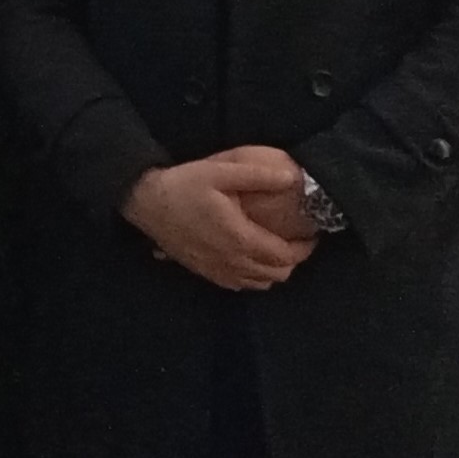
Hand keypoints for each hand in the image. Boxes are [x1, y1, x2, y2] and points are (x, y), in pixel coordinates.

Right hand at [123, 148, 319, 290]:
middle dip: (293, 261)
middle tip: (298, 241)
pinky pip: (239, 285)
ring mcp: (217, 270)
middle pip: (276, 274)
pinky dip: (254, 277)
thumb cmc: (184, 185)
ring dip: (274, 271)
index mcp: (240, 238)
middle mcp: (231, 261)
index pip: (284, 256)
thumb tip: (291, 177)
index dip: (304, 249)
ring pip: (259, 283)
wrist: (146, 203)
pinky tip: (251, 259)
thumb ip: (257, 175)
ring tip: (277, 250)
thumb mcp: (220, 172)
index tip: (312, 235)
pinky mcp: (204, 272)